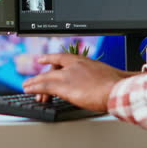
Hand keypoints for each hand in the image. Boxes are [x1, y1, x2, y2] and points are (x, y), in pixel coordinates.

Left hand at [22, 53, 138, 111]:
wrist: (117, 89)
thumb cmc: (119, 86)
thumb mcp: (112, 77)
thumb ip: (106, 79)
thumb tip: (112, 84)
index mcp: (85, 62)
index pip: (63, 57)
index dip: (51, 58)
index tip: (42, 59)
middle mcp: (75, 66)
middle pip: (53, 69)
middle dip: (42, 75)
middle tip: (34, 81)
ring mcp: (68, 75)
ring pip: (46, 77)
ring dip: (34, 82)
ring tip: (27, 86)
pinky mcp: (64, 86)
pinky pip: (44, 86)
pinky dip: (35, 87)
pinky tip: (29, 90)